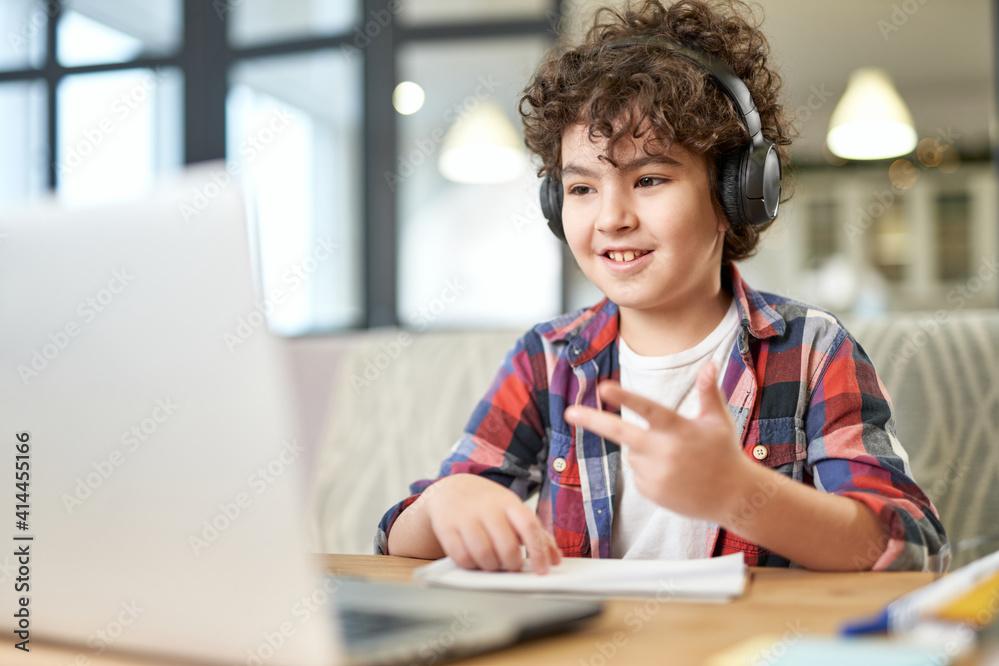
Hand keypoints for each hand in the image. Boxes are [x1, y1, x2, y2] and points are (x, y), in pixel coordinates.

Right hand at [423, 474, 561, 573]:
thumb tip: (555, 559)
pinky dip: (471, 565)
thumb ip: (536, 534)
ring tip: (493, 564)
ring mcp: (465, 517)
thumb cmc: (489, 505)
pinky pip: (462, 557)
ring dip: (492, 567)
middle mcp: (487, 508)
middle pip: (507, 546)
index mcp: (509, 502)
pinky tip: (475, 560)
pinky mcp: (446, 528)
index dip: (538, 552)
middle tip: (512, 567)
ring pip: (484, 555)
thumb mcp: (513, 510)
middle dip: (512, 564)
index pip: (528, 527)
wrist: (452, 489)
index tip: (541, 570)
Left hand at [563, 362, 753, 522]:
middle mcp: (664, 452)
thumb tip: (710, 363)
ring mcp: (656, 474)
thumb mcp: (718, 420)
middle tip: (569, 412)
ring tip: (677, 460)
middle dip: (593, 421)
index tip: (603, 387)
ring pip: (632, 453)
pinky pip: (637, 474)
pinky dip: (649, 470)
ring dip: (645, 451)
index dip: (625, 397)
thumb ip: (707, 391)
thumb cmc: (724, 452)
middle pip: (621, 433)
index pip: (647, 409)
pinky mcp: (650, 492)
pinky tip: (673, 475)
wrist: (734, 497)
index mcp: (679, 429)